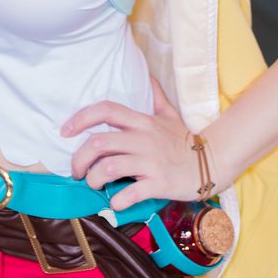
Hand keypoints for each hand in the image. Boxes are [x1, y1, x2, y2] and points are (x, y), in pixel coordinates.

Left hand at [62, 78, 200, 210]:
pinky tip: (115, 202)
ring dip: (94, 179)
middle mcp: (144, 138)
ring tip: (94, 185)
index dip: (81, 118)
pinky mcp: (159, 183)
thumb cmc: (185, 140)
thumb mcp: (169, 114)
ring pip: (109, 168)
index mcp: (142, 121)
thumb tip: (148, 74)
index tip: (65, 130)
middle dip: (79, 159)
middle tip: (77, 171)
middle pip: (99, 143)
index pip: (106, 111)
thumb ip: (155, 96)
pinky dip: (117, 200)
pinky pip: (130, 192)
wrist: (213, 161)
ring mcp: (151, 161)